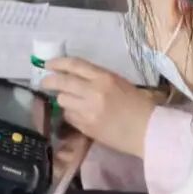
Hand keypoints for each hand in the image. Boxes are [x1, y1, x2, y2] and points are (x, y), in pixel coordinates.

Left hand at [42, 57, 160, 157]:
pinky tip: (78, 114)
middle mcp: (93, 92)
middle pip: (62, 82)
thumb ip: (97, 79)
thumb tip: (76, 78)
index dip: (58, 63)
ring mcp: (88, 111)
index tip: (49, 64)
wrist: (147, 130)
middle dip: (50, 81)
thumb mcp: (118, 83)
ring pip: (63, 100)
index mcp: (104, 77)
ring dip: (63, 99)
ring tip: (68, 100)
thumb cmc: (138, 104)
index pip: (74, 65)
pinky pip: (70, 117)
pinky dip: (71, 113)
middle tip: (45, 82)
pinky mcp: (86, 127)